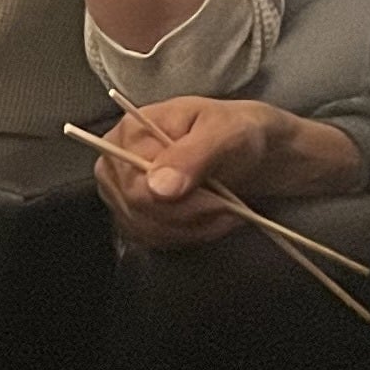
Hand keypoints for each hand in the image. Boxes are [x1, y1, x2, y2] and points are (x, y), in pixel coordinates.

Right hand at [88, 94, 312, 248]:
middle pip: (136, 209)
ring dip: (191, 228)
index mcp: (130, 132)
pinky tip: (211, 221)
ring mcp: (123, 190)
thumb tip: (156, 188)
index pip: (133, 184)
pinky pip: (151, 238)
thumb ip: (190, 156)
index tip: (217, 201)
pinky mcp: (137, 213)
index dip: (174, 201)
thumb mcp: (225, 133)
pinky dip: (186, 235)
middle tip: (226, 206)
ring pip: (144, 228)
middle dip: (187, 215)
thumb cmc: (237, 132)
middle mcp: (118, 162)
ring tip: (224, 212)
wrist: (252, 150)